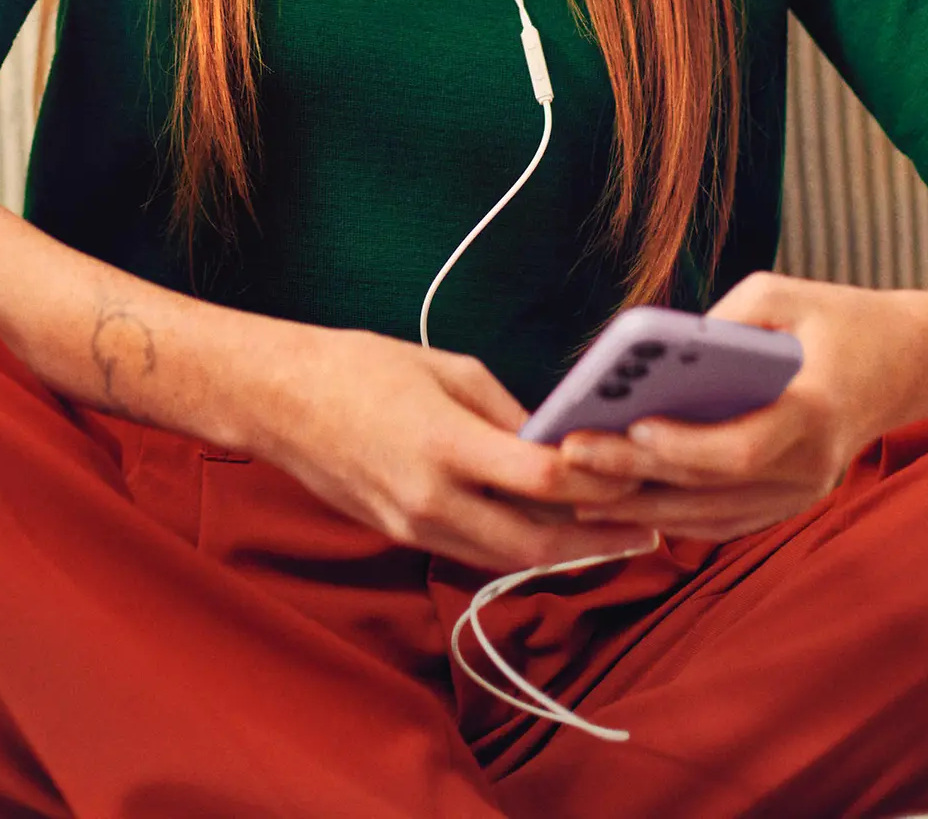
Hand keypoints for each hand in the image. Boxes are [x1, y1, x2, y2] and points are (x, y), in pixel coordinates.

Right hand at [240, 322, 647, 573]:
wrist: (278, 399)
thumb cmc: (359, 367)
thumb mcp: (447, 367)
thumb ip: (506, 411)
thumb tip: (552, 441)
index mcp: (444, 445)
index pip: (541, 481)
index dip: (597, 483)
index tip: (638, 476)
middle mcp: (430, 499)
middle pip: (534, 543)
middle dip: (597, 542)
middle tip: (648, 532)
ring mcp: (412, 526)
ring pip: (505, 560)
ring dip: (562, 554)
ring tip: (613, 539)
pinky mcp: (401, 535)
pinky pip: (473, 551)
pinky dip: (517, 547)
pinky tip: (549, 532)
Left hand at [559, 271, 927, 542]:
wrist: (908, 363)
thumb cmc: (839, 318)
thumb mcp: (785, 295)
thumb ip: (723, 322)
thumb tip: (654, 355)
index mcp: (815, 413)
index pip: (741, 446)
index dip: (684, 446)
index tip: (632, 425)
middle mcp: (810, 468)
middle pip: (711, 486)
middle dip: (634, 473)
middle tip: (570, 454)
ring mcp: (801, 494)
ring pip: (710, 516)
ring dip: (640, 506)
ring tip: (572, 487)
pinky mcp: (789, 502)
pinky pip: (722, 519)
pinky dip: (670, 515)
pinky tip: (618, 501)